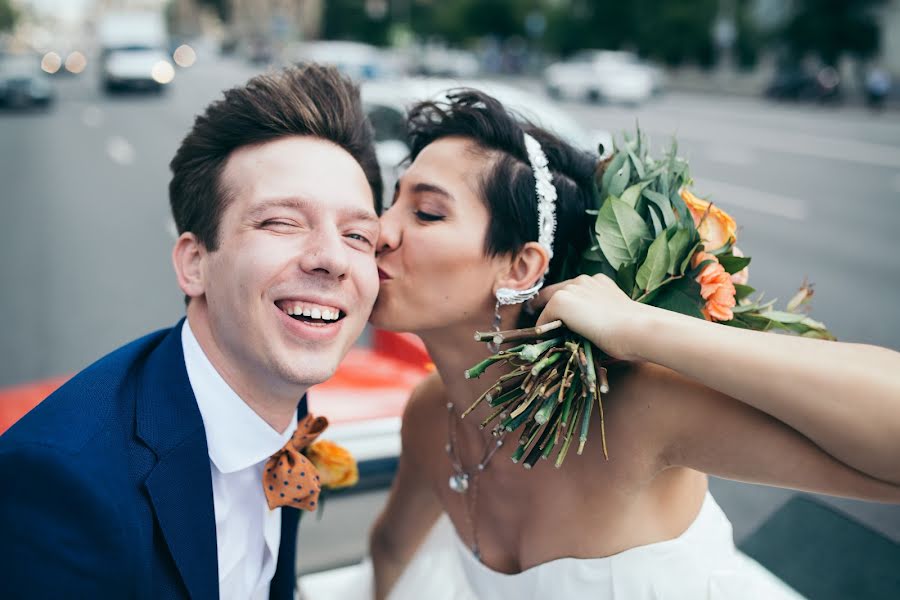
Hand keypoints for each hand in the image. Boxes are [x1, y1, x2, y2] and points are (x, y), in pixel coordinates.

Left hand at [532, 274, 650, 360]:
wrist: (636, 329)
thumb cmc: (634, 331)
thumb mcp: (615, 316)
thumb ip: (599, 314)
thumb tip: (587, 330)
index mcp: (598, 281)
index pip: (572, 290)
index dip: (565, 305)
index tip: (560, 320)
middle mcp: (583, 280)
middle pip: (555, 293)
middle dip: (550, 310)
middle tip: (547, 329)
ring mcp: (570, 288)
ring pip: (549, 306)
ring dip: (548, 321)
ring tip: (547, 338)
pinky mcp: (560, 301)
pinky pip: (543, 319)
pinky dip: (543, 331)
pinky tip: (548, 343)